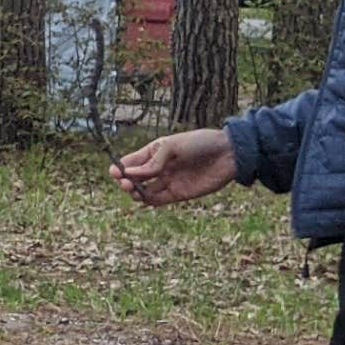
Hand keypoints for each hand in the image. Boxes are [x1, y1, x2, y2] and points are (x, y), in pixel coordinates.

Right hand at [112, 127, 237, 206]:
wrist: (229, 154)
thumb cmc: (201, 143)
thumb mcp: (173, 146)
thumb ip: (153, 161)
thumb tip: (131, 174)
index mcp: (155, 152)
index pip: (131, 161)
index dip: (120, 168)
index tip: (116, 172)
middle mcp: (159, 168)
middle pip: (133, 178)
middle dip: (124, 181)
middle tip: (125, 183)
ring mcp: (168, 181)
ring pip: (143, 191)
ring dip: (134, 192)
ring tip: (133, 190)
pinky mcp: (178, 194)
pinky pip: (157, 200)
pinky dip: (147, 201)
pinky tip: (143, 198)